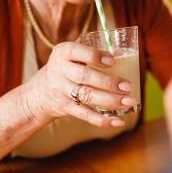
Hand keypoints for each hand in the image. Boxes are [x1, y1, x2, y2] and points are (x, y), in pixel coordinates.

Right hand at [22, 42, 136, 127]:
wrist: (41, 91)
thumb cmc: (67, 67)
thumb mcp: (71, 54)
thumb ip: (91, 52)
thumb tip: (128, 54)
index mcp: (62, 53)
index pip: (75, 51)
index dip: (94, 56)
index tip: (113, 60)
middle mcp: (60, 71)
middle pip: (84, 77)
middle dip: (108, 82)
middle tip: (128, 86)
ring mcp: (62, 91)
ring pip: (87, 96)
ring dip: (110, 100)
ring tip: (130, 101)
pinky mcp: (66, 108)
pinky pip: (85, 115)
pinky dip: (103, 120)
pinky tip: (119, 121)